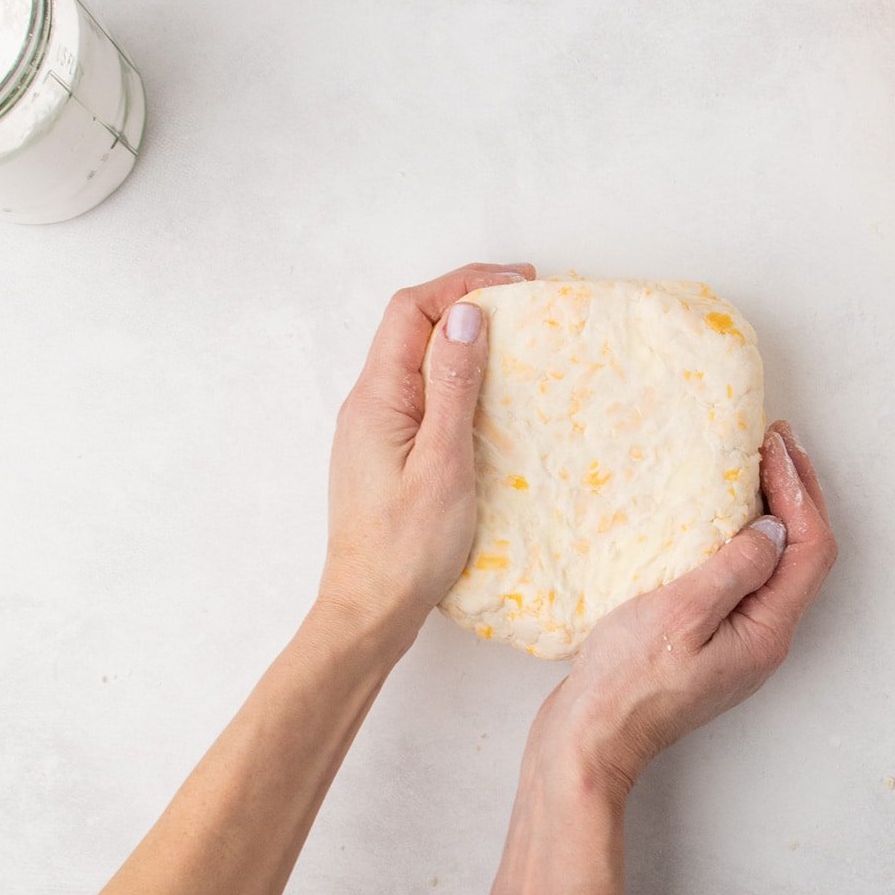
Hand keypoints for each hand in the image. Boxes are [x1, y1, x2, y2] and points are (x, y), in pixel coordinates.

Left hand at [318, 262, 535, 639]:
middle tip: (526, 302)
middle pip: (413, 327)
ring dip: (464, 339)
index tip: (517, 283)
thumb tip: (466, 317)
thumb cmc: (406, 547)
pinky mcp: (389, 452)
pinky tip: (491, 394)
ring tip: (517, 340)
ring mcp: (377, 429)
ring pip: (419, 360)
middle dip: (467, 302)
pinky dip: (458, 377)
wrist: (369, 611)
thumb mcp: (442, 464)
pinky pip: (424, 394)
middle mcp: (369, 404)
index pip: (412, 311)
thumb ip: (453, 388)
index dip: (462, 285)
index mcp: (376, 398)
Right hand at [532, 421, 837, 799]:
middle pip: (803, 554)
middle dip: (798, 491)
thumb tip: (774, 527)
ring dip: (775, 508)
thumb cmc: (628, 679)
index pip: (810, 548)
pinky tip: (719, 514)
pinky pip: (746, 576)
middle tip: (777, 438)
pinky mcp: (710, 640)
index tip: (773, 444)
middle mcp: (764, 636)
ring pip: (777, 563)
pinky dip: (744, 533)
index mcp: (767, 630)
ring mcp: (739, 640)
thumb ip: (735, 567)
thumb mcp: (682, 612)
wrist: (591, 739)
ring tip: (756, 463)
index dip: (800, 490)